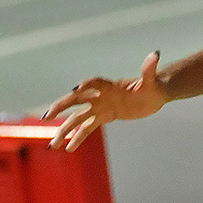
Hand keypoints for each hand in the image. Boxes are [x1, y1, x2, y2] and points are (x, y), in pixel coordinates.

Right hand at [44, 51, 167, 151]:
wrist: (155, 94)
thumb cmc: (155, 86)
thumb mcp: (153, 81)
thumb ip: (150, 70)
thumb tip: (155, 55)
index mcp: (112, 86)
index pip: (95, 83)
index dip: (86, 85)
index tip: (75, 90)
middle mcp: (102, 96)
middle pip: (77, 100)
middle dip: (61, 107)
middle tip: (47, 116)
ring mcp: (101, 107)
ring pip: (78, 118)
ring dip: (65, 130)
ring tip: (53, 145)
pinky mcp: (105, 116)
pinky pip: (88, 128)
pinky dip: (78, 137)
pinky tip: (68, 148)